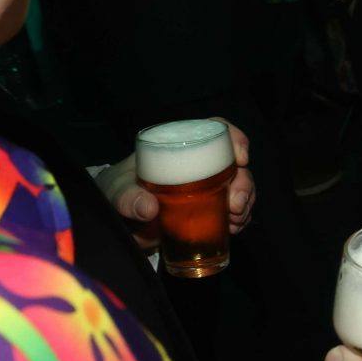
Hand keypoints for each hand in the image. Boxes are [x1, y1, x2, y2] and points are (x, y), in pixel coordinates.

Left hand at [105, 118, 254, 245]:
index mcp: (180, 146)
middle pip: (233, 164)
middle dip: (244, 183)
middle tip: (235, 205)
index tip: (242, 159)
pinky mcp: (209, 210)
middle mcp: (199, 163)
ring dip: (244, 204)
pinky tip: (233, 229)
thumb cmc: (118, 191)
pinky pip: (234, 211)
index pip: (213, 130)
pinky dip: (239, 220)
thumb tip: (148, 208)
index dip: (234, 138)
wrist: (118, 219)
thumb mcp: (117, 190)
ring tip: (234, 222)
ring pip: (239, 187)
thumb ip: (128, 198)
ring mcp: (207, 188)